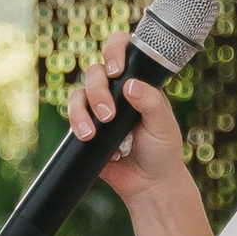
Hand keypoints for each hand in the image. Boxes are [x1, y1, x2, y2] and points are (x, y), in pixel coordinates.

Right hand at [62, 34, 188, 211]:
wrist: (149, 185)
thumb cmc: (163, 151)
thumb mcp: (163, 125)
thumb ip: (150, 103)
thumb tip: (130, 85)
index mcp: (138, 82)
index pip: (122, 51)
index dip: (114, 50)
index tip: (116, 70)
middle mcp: (116, 91)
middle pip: (94, 72)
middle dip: (98, 91)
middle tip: (109, 114)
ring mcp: (98, 108)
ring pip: (78, 94)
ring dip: (81, 111)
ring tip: (93, 133)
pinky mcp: (86, 128)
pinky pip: (73, 119)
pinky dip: (81, 129)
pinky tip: (100, 145)